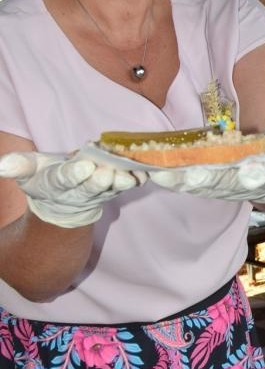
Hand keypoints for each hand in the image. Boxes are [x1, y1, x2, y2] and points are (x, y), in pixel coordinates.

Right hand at [0, 151, 143, 227]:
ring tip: (131, 176)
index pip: (64, 179)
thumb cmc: (44, 179)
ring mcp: (100, 191)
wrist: (62, 203)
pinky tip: (147, 173)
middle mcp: (80, 190)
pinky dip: (138, 179)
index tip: (82, 166)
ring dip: (123, 183)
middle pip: (91, 186)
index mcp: (57, 183)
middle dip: (99, 181)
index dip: (73, 174)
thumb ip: (17, 167)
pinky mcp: (115, 189)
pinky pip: (128, 184)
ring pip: (113, 188)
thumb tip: (1, 165)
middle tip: (107, 172)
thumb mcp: (28, 173)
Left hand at [148, 116, 264, 203]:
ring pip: (202, 186)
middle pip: (226, 181)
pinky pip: (186, 184)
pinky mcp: (205, 185)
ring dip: (183, 181)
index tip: (252, 172)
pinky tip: (154, 173)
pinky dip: (171, 180)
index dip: (257, 173)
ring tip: (165, 173)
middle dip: (209, 179)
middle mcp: (243, 182)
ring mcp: (222, 186)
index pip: (263, 171)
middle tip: (194, 174)